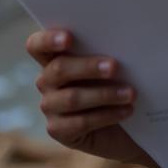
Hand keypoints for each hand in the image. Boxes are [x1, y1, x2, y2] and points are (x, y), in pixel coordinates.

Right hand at [25, 29, 157, 167]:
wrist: (118, 125)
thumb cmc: (113, 83)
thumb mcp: (108, 65)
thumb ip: (105, 52)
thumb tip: (122, 42)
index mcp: (54, 57)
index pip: (36, 45)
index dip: (48, 39)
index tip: (69, 38)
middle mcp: (46, 81)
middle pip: (59, 69)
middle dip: (89, 66)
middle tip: (115, 66)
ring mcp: (49, 106)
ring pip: (72, 97)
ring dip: (105, 94)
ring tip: (130, 93)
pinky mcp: (58, 130)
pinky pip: (81, 122)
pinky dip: (107, 115)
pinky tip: (126, 110)